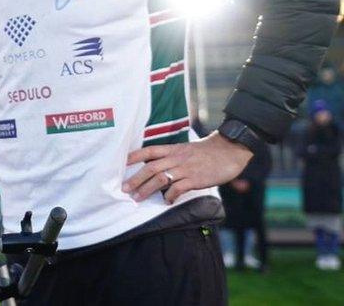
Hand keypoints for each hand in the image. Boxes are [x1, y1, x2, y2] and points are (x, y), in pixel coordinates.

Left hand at [122, 131, 253, 203]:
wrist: (230, 149)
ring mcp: (186, 169)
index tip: (121, 164)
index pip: (149, 151)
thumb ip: (172, 157)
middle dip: (135, 179)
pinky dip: (169, 196)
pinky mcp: (196, 179)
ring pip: (160, 179)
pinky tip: (166, 202)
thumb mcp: (186, 150)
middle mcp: (176, 158)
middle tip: (124, 189)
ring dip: (146, 189)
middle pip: (150, 168)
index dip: (133, 157)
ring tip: (137, 198)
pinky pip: (178, 188)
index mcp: (173, 149)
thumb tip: (157, 169)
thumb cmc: (208, 152)